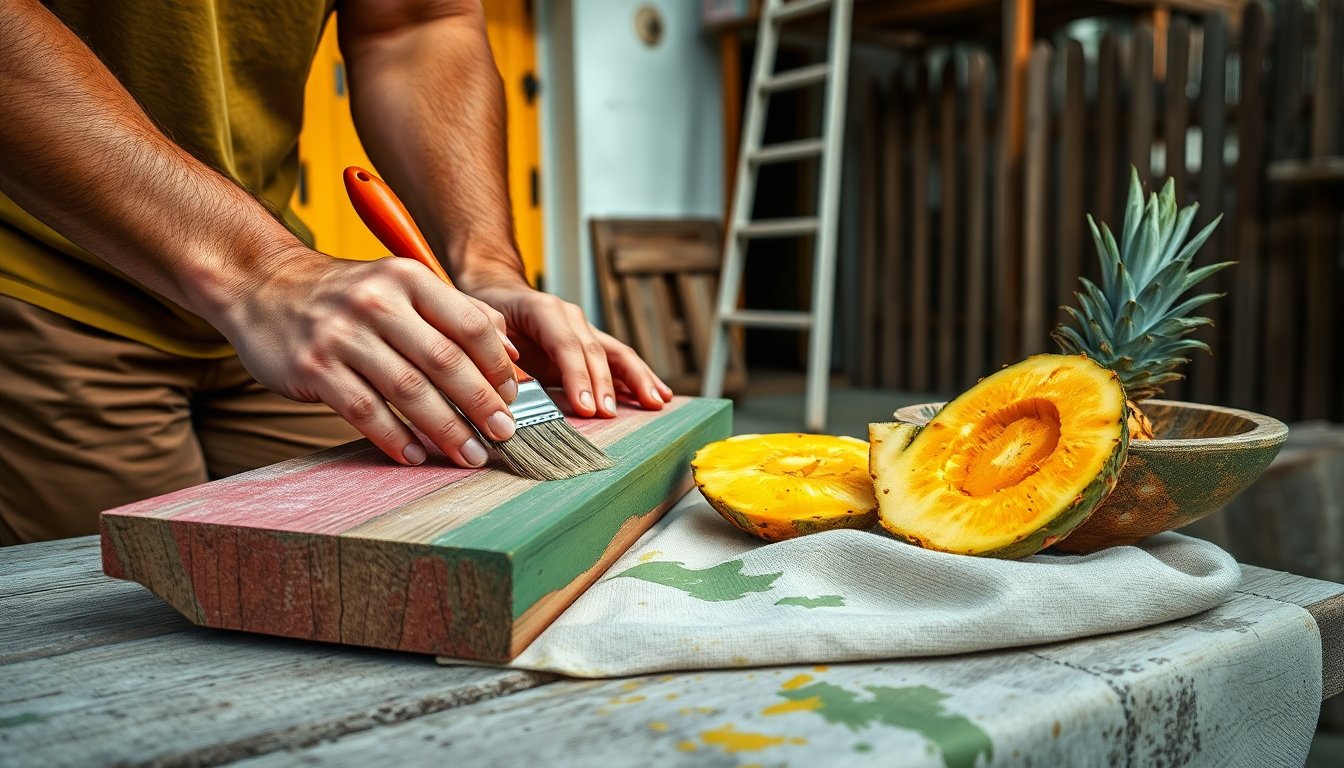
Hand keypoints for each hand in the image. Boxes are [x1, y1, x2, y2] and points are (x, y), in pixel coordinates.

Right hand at [212, 248, 520, 467]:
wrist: (261, 285)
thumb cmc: (343, 294)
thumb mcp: (400, 285)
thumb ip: (456, 313)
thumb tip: (511, 353)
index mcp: (408, 279)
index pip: (470, 325)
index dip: (497, 367)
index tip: (512, 399)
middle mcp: (377, 302)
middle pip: (444, 360)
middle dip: (481, 404)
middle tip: (504, 434)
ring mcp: (342, 334)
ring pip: (407, 390)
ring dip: (445, 429)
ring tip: (469, 454)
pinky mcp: (313, 366)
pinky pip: (363, 410)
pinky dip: (394, 437)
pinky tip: (415, 455)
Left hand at [459, 272, 673, 417]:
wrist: (500, 290)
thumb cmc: (489, 310)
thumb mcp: (482, 320)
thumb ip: (495, 342)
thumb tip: (508, 369)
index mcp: (544, 309)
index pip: (566, 346)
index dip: (577, 377)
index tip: (585, 408)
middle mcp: (571, 317)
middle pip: (596, 352)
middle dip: (605, 385)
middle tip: (609, 414)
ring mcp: (585, 329)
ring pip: (617, 353)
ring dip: (636, 380)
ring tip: (654, 403)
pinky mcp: (591, 343)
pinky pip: (619, 360)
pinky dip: (639, 377)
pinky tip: (657, 395)